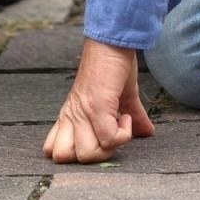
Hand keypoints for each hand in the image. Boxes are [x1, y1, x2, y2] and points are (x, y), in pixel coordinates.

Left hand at [43, 39, 155, 163]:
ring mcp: (82, 112)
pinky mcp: (97, 106)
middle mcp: (71, 116)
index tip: (96, 139)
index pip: (52, 150)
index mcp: (70, 116)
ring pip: (86, 155)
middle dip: (92, 155)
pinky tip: (125, 117)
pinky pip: (109, 138)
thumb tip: (146, 132)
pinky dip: (123, 134)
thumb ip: (131, 116)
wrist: (112, 41)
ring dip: (108, 147)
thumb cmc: (111, 65)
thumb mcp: (119, 96)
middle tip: (108, 137)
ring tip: (118, 126)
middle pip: (64, 158)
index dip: (74, 153)